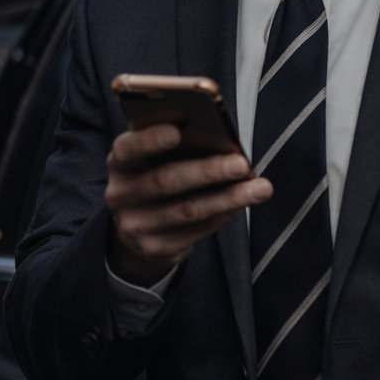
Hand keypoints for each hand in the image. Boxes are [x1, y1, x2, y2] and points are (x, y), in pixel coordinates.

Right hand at [104, 124, 270, 285]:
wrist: (136, 230)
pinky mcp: (156, 248)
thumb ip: (174, 148)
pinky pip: (197, 230)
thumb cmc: (153, 178)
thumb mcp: (151, 160)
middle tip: (241, 164)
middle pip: (165, 181)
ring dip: (228, 198)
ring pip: (188, 210)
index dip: (150, 140)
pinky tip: (243, 203)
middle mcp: (121, 195)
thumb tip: (220, 140)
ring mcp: (136, 225)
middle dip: (207, 171)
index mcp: (120, 164)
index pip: (128, 149)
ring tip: (260, 188)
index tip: (177, 131)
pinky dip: (224, 215)